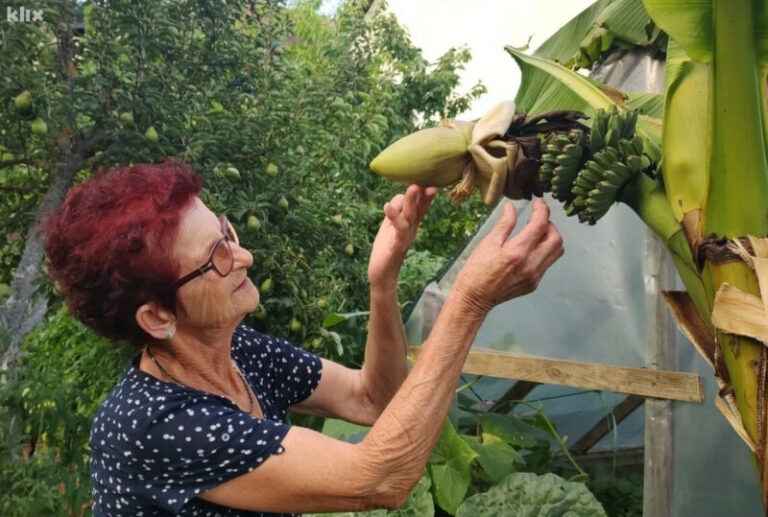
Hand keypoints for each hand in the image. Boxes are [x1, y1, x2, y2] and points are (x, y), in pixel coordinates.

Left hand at [368, 184, 437, 287]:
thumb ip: (397, 210)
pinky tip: (387, 207)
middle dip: (423, 195)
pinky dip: (394, 217)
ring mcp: (405, 237)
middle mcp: (411, 229)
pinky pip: (397, 230)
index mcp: (411, 224)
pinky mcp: (395, 245)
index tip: (431, 180)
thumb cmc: (386, 247)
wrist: (382, 273)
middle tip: (427, 182)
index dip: (426, 194)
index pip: (421, 206)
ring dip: (411, 202)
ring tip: (411, 188)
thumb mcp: (390, 225)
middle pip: (419, 209)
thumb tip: (401, 194)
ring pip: (410, 217)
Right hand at [454, 198, 563, 316]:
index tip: (538, 203)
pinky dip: (543, 251)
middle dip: (550, 224)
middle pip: (556, 238)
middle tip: (538, 218)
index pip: (540, 225)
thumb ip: (504, 224)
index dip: (542, 210)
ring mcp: (534, 276)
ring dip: (550, 238)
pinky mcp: (534, 283)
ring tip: (536, 233)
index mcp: (518, 252)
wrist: (475, 298)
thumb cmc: (476, 272)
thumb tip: (511, 208)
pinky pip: (547, 263)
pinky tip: (530, 248)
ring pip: (556, 252)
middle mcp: (530, 265)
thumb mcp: (488, 243)